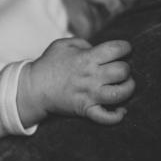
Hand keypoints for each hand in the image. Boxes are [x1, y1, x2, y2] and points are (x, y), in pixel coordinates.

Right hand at [19, 38, 134, 124]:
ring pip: (120, 93)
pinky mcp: (85, 109)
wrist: (33, 88)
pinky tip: (121, 111)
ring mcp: (89, 94)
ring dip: (127, 89)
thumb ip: (83, 43)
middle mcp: (91, 76)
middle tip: (120, 70)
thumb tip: (97, 49)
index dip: (125, 47)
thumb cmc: (47, 65)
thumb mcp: (63, 45)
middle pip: (123, 71)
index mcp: (87, 57)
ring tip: (124, 86)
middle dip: (126, 69)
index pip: (117, 49)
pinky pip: (107, 117)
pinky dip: (117, 116)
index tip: (123, 50)